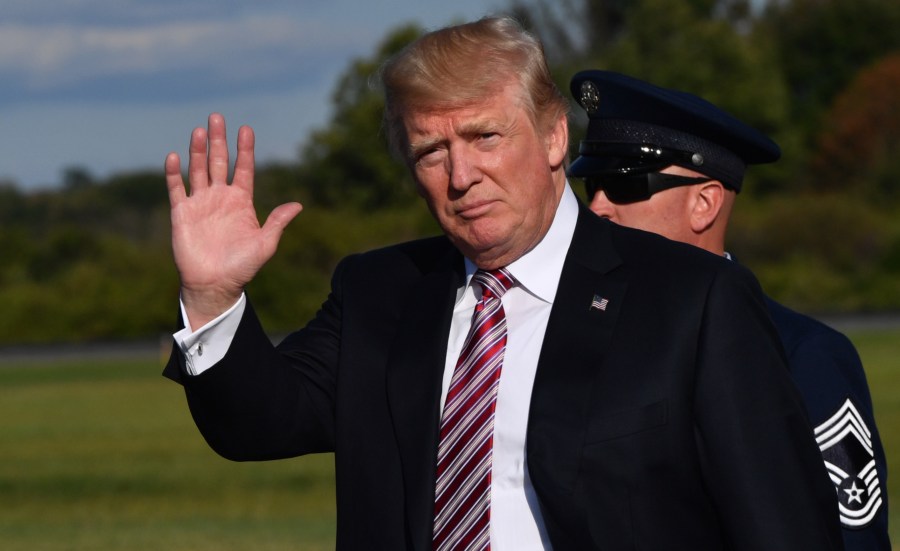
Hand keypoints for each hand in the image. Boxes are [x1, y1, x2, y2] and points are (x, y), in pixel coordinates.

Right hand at [165, 113, 302, 328]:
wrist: (215, 284)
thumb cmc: (243, 266)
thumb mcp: (265, 244)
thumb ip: (277, 222)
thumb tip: (298, 205)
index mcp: (241, 201)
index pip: (243, 168)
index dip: (244, 149)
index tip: (246, 129)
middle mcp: (220, 197)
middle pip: (218, 162)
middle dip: (218, 140)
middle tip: (216, 117)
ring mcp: (200, 203)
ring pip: (197, 170)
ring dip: (197, 150)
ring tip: (198, 130)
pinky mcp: (182, 213)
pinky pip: (176, 188)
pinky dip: (174, 173)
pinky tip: (175, 156)